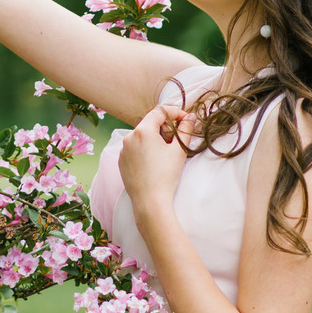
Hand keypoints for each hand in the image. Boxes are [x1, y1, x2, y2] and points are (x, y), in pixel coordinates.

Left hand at [119, 104, 193, 221]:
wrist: (150, 201)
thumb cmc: (165, 175)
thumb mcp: (179, 150)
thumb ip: (185, 130)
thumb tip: (190, 118)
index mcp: (142, 130)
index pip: (159, 111)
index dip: (175, 113)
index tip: (185, 120)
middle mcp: (129, 137)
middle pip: (149, 123)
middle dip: (165, 126)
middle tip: (178, 137)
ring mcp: (123, 150)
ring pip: (141, 136)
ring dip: (155, 138)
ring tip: (166, 151)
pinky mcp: (121, 161)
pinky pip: (134, 148)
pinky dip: (145, 149)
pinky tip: (155, 161)